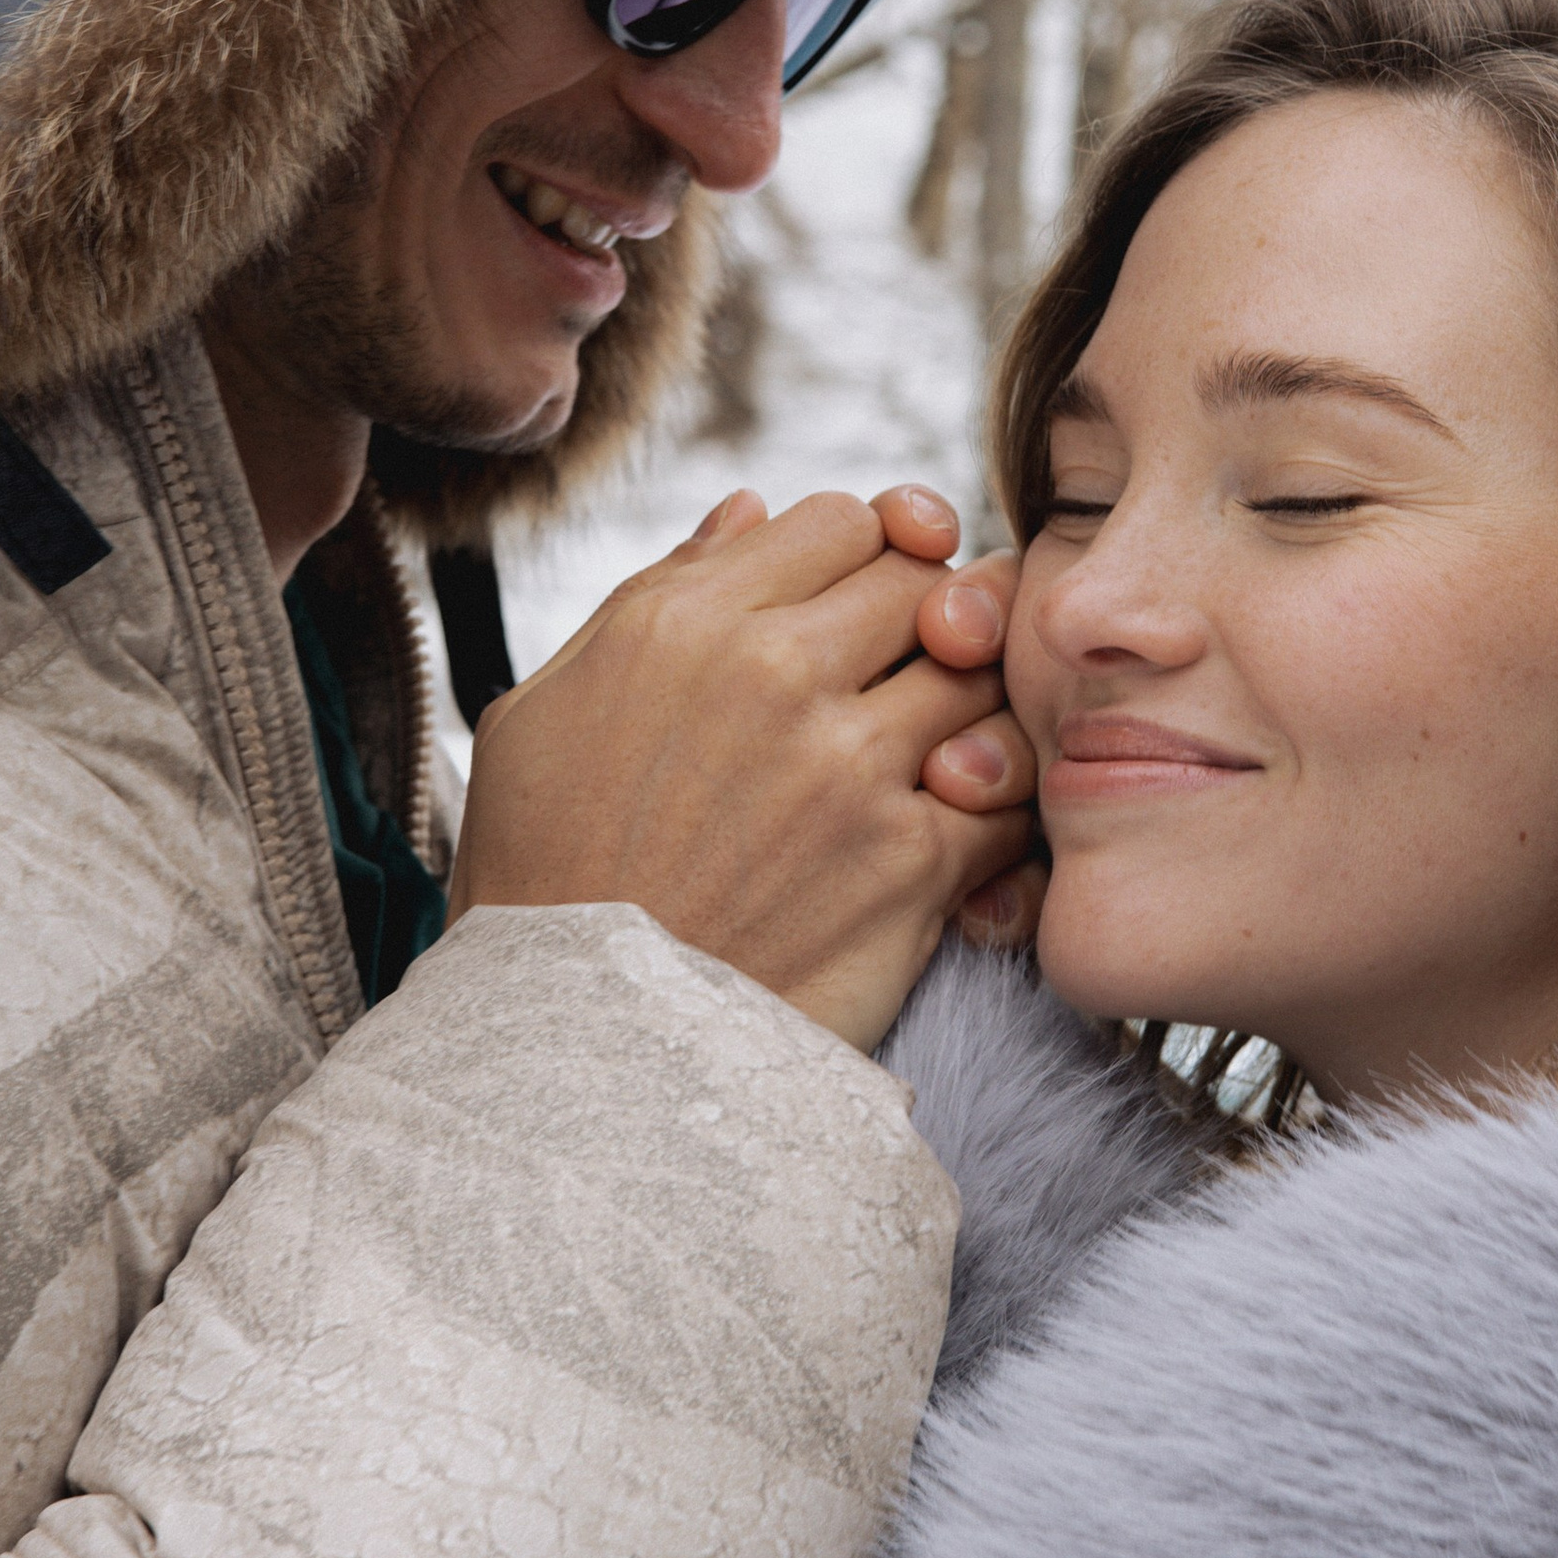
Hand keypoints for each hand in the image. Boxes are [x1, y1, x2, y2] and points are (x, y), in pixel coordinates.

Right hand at [448, 484, 1038, 1048]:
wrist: (573, 1046)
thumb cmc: (546, 877)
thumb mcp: (550, 709)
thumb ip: (655, 593)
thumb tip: (749, 510)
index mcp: (683, 622)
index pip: (845, 521)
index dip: (871, 552)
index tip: (872, 599)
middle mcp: (772, 674)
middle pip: (928, 582)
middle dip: (937, 619)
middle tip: (923, 671)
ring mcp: (850, 767)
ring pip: (984, 678)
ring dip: (977, 711)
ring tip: (941, 752)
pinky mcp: (910, 863)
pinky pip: (1011, 794)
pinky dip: (1001, 811)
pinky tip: (959, 835)